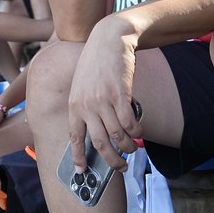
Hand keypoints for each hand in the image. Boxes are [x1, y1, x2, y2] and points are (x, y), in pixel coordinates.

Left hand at [65, 22, 141, 171]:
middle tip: (121, 168)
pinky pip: (129, 122)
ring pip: (117, 136)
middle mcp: (86, 105)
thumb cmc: (96, 64)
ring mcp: (103, 100)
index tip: (81, 172)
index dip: (78, 157)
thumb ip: (85, 107)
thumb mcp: (81, 86)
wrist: (108, 40)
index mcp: (74, 105)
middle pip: (99, 144)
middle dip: (111, 161)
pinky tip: (139, 132)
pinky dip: (136, 131)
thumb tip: (95, 131)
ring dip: (128, 147)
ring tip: (133, 149)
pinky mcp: (120, 95)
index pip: (75, 137)